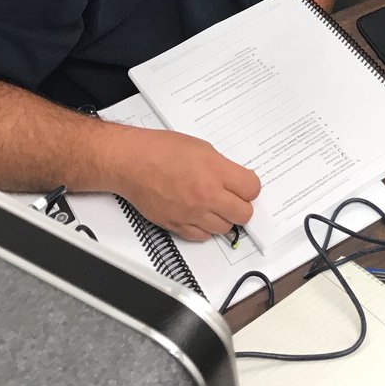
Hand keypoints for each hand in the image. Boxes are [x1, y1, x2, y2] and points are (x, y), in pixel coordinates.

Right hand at [107, 126, 260, 241]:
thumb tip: (236, 180)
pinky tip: (200, 215)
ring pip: (224, 228)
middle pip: (243, 214)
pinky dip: (205, 228)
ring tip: (215, 205)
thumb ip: (223, 167)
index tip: (246, 186)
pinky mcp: (177, 225)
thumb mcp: (202, 148)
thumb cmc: (161, 150)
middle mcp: (206, 195)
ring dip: (224, 218)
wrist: (132, 162)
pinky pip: (203, 236)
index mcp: (215, 172)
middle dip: (242, 206)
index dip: (250, 187)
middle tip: (234, 198)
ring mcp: (192, 213)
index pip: (252, 189)